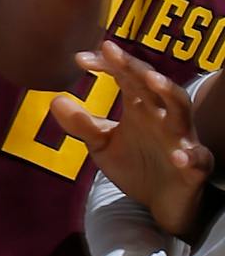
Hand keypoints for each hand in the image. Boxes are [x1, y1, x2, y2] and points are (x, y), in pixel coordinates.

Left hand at [52, 41, 212, 239]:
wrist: (159, 204)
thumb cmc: (134, 166)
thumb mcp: (102, 144)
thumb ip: (82, 124)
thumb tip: (55, 100)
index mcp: (139, 105)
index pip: (125, 75)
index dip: (106, 63)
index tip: (79, 59)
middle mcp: (161, 115)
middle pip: (152, 82)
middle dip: (134, 65)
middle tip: (112, 50)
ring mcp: (181, 138)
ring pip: (182, 108)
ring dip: (169, 92)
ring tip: (152, 80)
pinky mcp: (195, 167)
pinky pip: (199, 158)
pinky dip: (191, 155)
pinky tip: (179, 156)